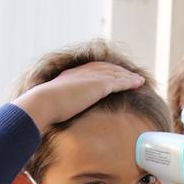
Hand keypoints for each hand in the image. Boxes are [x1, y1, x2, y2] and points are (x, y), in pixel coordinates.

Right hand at [14, 62, 145, 130]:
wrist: (45, 102)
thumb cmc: (44, 107)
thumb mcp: (52, 103)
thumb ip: (57, 105)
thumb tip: (53, 115)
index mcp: (71, 74)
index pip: (91, 69)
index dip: (104, 71)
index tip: (111, 73)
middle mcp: (83, 72)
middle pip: (106, 69)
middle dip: (119, 71)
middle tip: (130, 75)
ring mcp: (92, 77)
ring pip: (116, 74)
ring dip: (129, 76)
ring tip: (139, 79)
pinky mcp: (100, 85)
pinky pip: (120, 81)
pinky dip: (131, 81)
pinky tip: (139, 83)